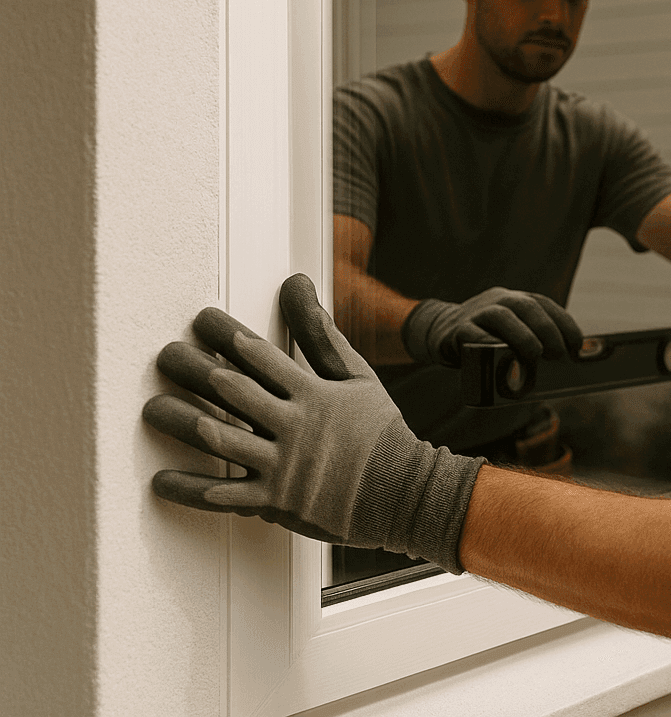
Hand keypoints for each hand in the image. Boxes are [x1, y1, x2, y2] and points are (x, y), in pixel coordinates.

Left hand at [142, 274, 483, 572]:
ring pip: (220, 439)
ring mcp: (282, 466)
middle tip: (164, 355)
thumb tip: (296, 284)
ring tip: (152, 408)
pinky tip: (161, 479)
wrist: (401, 492)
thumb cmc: (378, 430)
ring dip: (180, 422)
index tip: (200, 320)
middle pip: (231, 391)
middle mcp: (294, 426)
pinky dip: (190, 488)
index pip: (260, 355)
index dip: (225, 334)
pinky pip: (224, 495)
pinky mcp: (275, 502)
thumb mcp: (357, 376)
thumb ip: (320, 333)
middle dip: (193, 369)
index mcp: (313, 393)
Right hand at [402, 286, 582, 368]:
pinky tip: (501, 354)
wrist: (441, 331)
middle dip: (548, 330)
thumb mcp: (512, 334)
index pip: (545, 305)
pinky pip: (474, 333)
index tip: (577, 346)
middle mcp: (500, 301)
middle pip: (528, 306)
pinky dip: (490, 343)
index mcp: (517, 300)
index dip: (565, 323)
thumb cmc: (487, 340)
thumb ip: (534, 343)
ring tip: (535, 356)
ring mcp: (478, 312)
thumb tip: (567, 366)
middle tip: (557, 355)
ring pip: (503, 316)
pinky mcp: (458, 329)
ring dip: (523, 336)